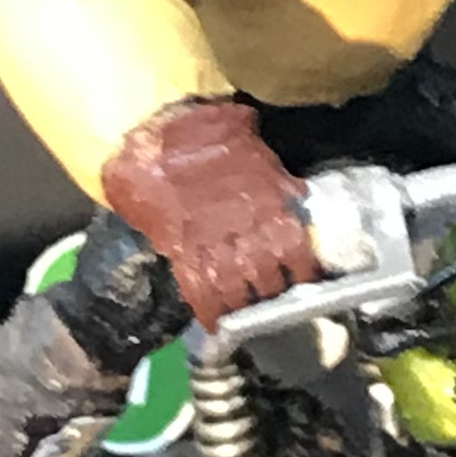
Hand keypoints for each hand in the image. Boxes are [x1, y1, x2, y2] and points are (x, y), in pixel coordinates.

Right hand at [99, 99, 319, 329]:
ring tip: (245, 312)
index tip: (305, 279)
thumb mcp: (251, 143)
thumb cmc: (201, 133)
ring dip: (244, 306)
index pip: (299, 252)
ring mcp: (215, 247)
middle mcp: (249, 233)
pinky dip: (209, 312)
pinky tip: (215, 323)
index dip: (303, 270)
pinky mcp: (183, 254)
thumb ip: (275, 172)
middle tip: (272, 297)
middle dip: (273, 292)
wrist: (150, 137)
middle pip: (272, 281)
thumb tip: (296, 188)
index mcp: (271, 205)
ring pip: (240, 293)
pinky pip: (202, 293)